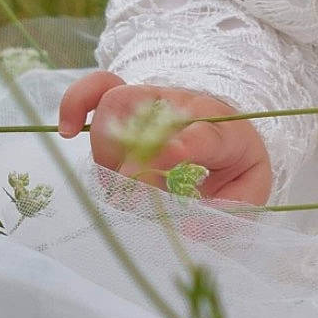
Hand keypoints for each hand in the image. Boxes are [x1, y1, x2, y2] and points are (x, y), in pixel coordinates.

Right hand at [57, 71, 272, 203]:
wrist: (231, 139)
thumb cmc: (235, 168)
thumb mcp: (248, 192)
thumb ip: (228, 212)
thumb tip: (188, 227)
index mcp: (225, 132)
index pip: (203, 134)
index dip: (184, 145)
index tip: (169, 156)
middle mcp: (186, 110)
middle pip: (148, 119)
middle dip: (134, 156)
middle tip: (139, 188)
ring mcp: (154, 104)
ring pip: (116, 111)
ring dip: (109, 150)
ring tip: (125, 178)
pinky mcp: (128, 104)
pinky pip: (97, 90)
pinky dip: (78, 104)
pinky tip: (69, 130)